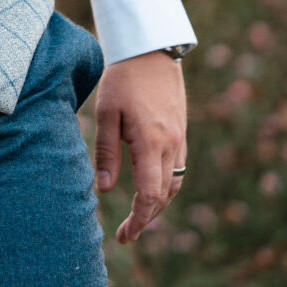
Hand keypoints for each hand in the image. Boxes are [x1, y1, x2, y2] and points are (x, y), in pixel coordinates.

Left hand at [91, 50, 187, 244]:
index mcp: (151, 141)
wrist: (152, 50)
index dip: (139, 219)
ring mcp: (180, 138)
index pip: (150, 194)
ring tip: (138, 218)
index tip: (125, 236)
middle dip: (147, 218)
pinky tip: (151, 190)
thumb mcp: (106, 114)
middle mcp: (172, 144)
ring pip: (175, 183)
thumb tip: (105, 190)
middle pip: (165, 194)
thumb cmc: (122, 80)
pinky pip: (178, 168)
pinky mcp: (181, 132)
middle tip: (126, 234)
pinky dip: (166, 186)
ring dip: (159, 204)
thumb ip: (106, 152)